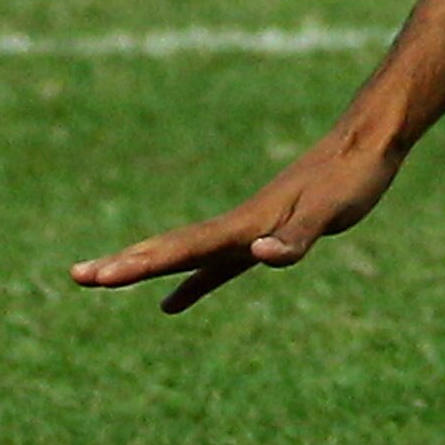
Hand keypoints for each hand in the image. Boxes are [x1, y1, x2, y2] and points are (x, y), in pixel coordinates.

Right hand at [69, 124, 407, 311]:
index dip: (139, 266)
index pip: (182, 250)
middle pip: (168, 249)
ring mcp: (247, 229)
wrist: (367, 141)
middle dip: (122, 264)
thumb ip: (295, 237)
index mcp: (245, 224)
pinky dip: (191, 284)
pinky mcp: (264, 233)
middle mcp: (237, 226)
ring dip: (145, 269)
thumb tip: (256, 256)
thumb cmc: (351, 177)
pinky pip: (214, 265)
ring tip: (105, 280)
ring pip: (183, 255)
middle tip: (77, 276)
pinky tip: (175, 303)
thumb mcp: (330, 212)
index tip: (97, 276)